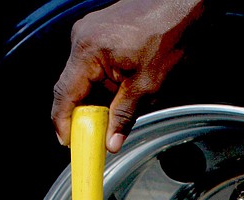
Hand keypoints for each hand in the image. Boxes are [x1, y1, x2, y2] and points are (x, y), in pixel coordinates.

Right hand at [52, 0, 203, 151]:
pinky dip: (100, 88)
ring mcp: (90, 34)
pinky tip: (114, 102)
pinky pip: (93, 68)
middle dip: (80, 117)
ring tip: (108, 123)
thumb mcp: (147, 85)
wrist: (180, 6)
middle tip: (90, 141)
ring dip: (93, 103)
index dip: (63, 123)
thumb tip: (111, 141)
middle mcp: (83, 39)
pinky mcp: (100, 35)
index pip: (65, 94)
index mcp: (88, 50)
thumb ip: (125, 116)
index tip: (67, 142)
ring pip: (83, 79)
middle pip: (71, 88)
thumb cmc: (167, 33)